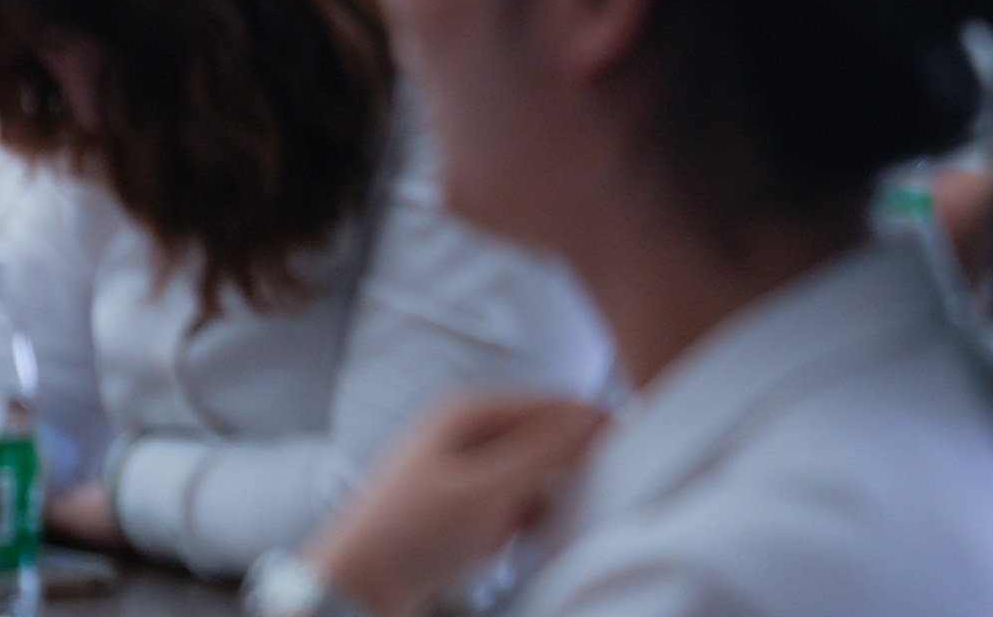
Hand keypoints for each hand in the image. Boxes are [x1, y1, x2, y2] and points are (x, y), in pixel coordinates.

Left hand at [297, 390, 619, 616]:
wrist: (356, 588)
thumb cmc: (414, 535)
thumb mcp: (490, 491)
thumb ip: (546, 452)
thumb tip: (596, 418)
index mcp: (467, 412)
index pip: (552, 404)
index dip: (595, 424)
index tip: (636, 452)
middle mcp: (462, 435)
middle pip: (541, 439)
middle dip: (568, 469)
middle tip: (597, 498)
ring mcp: (459, 474)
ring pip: (529, 478)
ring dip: (544, 502)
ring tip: (538, 527)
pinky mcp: (456, 511)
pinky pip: (509, 508)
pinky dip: (519, 525)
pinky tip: (512, 545)